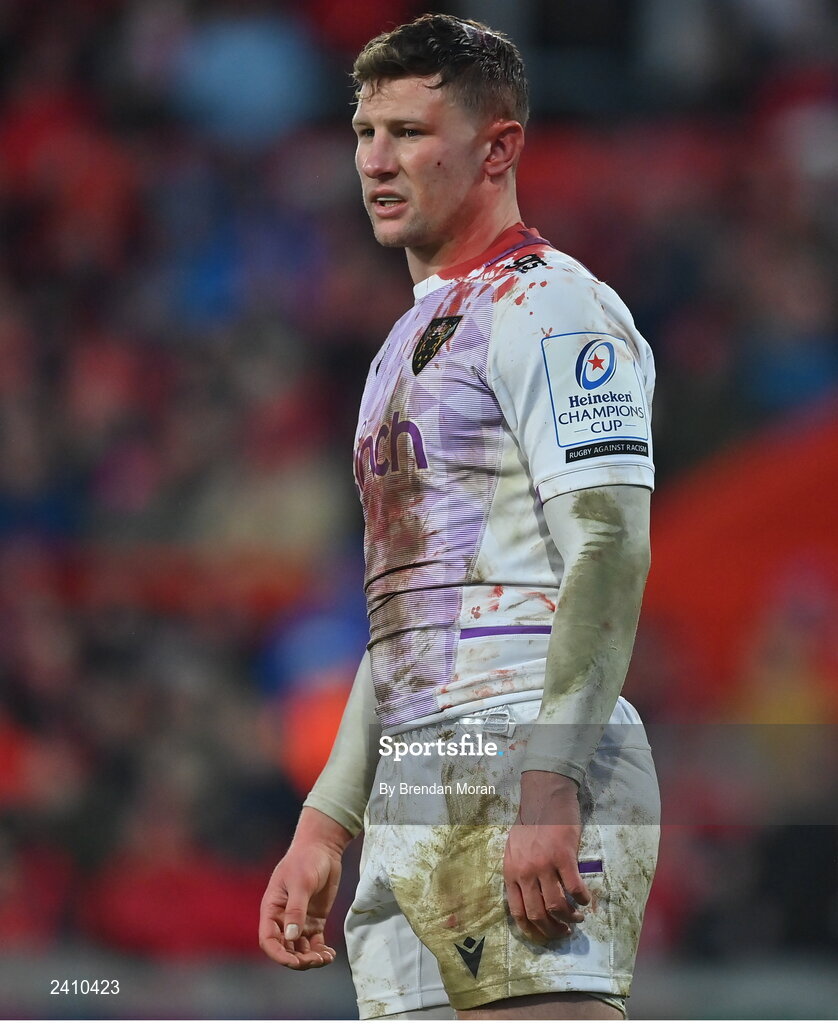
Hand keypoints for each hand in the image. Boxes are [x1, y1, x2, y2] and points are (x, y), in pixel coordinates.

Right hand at [259, 811, 348, 968]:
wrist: (323, 848)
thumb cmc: (306, 860)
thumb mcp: (300, 883)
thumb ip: (295, 910)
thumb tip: (291, 937)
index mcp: (272, 909)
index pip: (268, 940)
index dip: (278, 954)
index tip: (294, 962)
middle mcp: (283, 919)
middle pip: (285, 949)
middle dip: (298, 960)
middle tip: (316, 960)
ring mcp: (299, 921)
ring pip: (300, 949)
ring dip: (311, 958)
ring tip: (326, 958)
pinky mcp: (314, 920)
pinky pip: (314, 942)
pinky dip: (320, 951)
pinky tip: (330, 954)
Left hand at [503, 771, 590, 942]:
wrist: (544, 797)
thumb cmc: (529, 822)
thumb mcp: (513, 848)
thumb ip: (518, 872)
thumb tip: (527, 897)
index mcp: (510, 871)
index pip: (518, 911)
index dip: (533, 929)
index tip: (544, 935)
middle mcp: (525, 872)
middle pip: (538, 913)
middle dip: (553, 930)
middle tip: (564, 932)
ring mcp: (544, 865)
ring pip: (557, 906)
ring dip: (570, 918)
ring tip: (578, 919)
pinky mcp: (563, 857)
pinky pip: (574, 888)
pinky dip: (582, 899)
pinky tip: (586, 900)